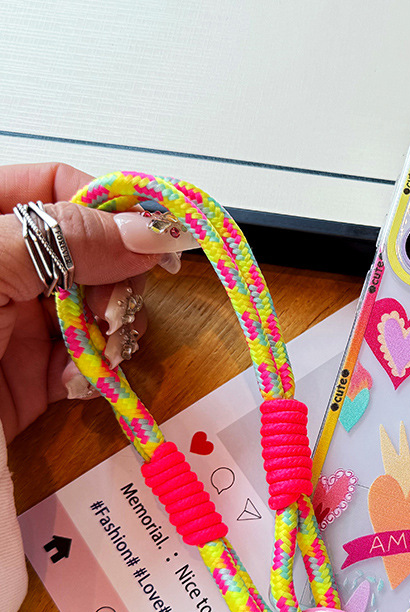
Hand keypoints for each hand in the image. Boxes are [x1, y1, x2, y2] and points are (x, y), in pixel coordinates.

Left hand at [0, 163, 193, 440]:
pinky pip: (86, 365)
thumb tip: (151, 231)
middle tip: (121, 309)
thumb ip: (65, 239)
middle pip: (91, 254)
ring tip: (108, 351)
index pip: (56, 189)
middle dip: (118, 280)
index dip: (108, 208)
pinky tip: (84, 381)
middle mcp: (3, 271)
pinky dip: (96, 374)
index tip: (153, 240)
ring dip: (114, 331)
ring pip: (98, 311)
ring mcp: (18, 326)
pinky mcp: (30, 381)